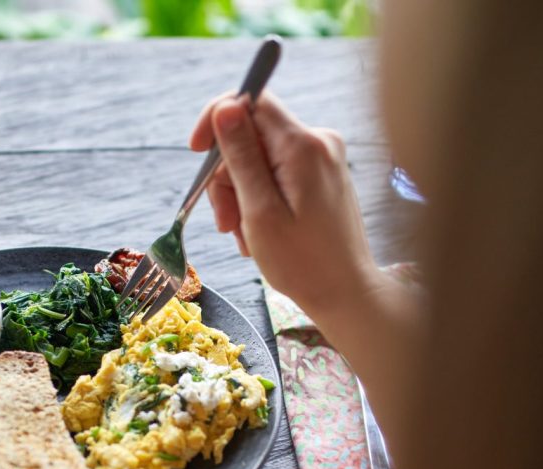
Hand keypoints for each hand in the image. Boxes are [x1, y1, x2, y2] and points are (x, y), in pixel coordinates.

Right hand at [190, 92, 390, 323]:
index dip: (217, 118)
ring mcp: (323, 158)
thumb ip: (241, 156)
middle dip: (228, 176)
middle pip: (252, 135)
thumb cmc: (302, 262)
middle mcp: (319, 141)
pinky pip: (278, 174)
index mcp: (303, 145)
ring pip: (261, 158)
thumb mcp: (260, 210)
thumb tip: (225, 107)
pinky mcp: (323, 175)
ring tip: (244, 236)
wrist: (345, 293)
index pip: (251, 100)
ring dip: (242, 195)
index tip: (197, 152)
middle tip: (226, 223)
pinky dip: (261, 199)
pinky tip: (260, 232)